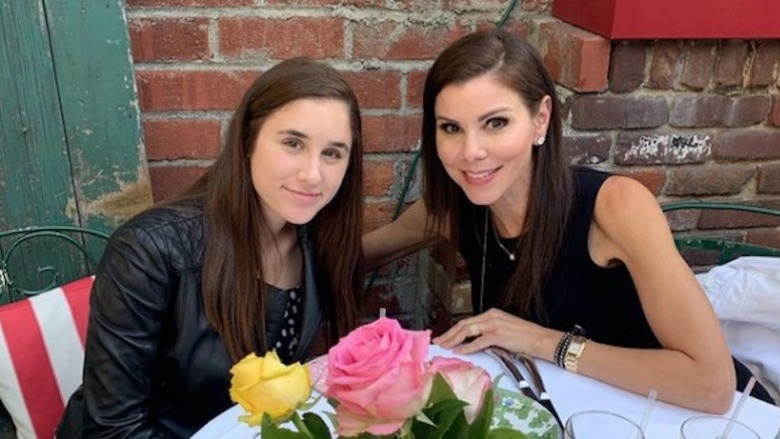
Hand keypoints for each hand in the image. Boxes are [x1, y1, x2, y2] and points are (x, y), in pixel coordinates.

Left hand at [432, 308, 560, 359]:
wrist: (541, 339)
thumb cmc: (525, 338)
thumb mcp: (504, 330)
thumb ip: (489, 333)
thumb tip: (472, 342)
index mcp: (492, 314)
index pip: (468, 321)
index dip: (454, 329)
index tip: (444, 336)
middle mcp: (491, 316)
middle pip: (464, 324)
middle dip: (449, 333)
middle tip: (438, 341)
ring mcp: (494, 324)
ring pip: (467, 331)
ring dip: (453, 339)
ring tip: (444, 346)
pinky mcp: (498, 334)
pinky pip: (477, 342)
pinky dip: (466, 347)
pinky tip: (459, 351)